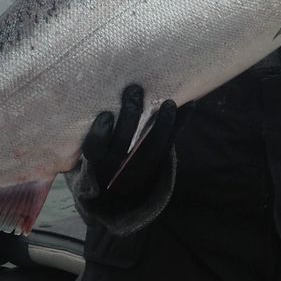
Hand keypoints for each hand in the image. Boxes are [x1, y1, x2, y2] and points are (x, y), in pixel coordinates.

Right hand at [80, 84, 177, 216]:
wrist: (118, 193)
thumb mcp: (91, 151)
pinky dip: (180, 124)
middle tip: (134, 91)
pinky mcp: (158, 163)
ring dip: (161, 123)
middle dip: (129, 116)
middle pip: (124, 143)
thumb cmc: (99, 158)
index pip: (94, 149)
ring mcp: (140, 166)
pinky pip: (169, 145)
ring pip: (151, 147)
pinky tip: (189, 104)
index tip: (106, 115)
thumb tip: (92, 87)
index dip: (100, 134)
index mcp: (96, 161)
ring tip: (169, 103)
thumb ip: (93, 131)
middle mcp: (117, 166)